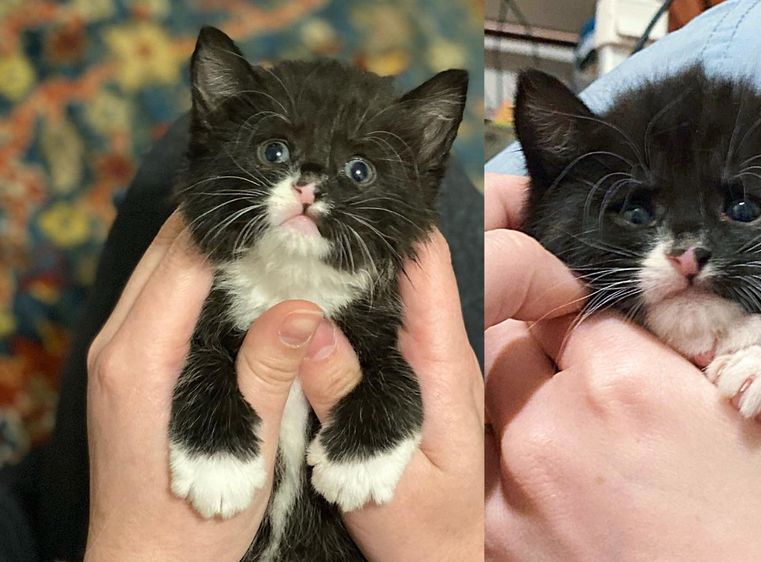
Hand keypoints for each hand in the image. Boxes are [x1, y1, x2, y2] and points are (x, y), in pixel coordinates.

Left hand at [86, 214, 356, 559]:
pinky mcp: (125, 368)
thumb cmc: (194, 521)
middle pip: (165, 253)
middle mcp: (115, 347)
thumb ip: (268, 371)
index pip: (184, 261)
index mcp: (141, 361)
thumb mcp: (245, 449)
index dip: (232, 224)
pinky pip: (157, 297)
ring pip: (159, 270)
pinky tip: (238, 275)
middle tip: (278, 202)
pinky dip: (196, 273)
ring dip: (207, 244)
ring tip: (265, 225)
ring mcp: (114, 356)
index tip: (279, 202)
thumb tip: (303, 306)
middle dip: (219, 220)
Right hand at [301, 231, 483, 560]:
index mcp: (442, 362)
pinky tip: (313, 291)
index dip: (397, 222)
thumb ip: (349, 403)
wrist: (440, 559)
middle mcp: (440, 350)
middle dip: (367, 232)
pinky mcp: (411, 377)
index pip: (431, 266)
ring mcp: (426, 361)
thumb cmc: (419, 526)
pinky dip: (352, 300)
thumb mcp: (378, 470)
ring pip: (396, 291)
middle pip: (413, 266)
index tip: (350, 192)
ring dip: (357, 262)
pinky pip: (386, 322)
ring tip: (301, 231)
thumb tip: (309, 329)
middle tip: (307, 204)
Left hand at [483, 174, 760, 559]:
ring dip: (518, 390)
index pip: (572, 292)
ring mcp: (509, 492)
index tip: (622, 325)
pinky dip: (501, 450)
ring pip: (484, 394)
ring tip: (579, 422)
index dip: (595, 299)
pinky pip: (475, 463)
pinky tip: (556, 470)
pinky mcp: (498, 544)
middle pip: (512, 333)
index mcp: (624, 382)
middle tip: (599, 368)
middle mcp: (547, 428)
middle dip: (548, 336)